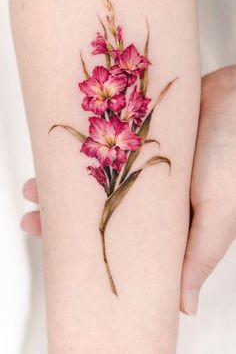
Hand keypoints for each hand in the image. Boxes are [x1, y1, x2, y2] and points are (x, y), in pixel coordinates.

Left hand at [21, 66, 235, 314]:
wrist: (233, 98)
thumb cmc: (233, 153)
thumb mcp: (219, 210)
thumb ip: (200, 256)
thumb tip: (184, 309)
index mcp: (172, 224)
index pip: (124, 248)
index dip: (90, 254)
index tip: (58, 259)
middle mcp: (154, 200)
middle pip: (103, 214)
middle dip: (66, 220)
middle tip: (33, 221)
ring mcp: (143, 169)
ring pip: (97, 183)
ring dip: (66, 188)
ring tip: (36, 188)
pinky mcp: (138, 142)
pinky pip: (103, 152)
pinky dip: (81, 158)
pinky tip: (58, 163)